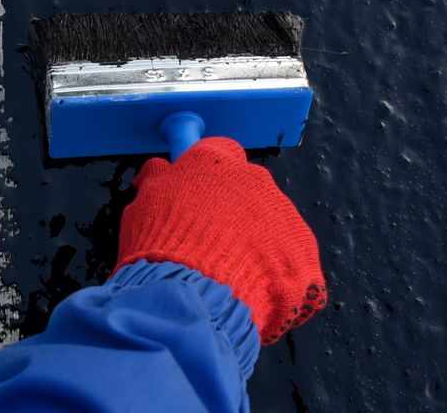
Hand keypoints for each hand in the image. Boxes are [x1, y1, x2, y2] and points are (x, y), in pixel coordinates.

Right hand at [117, 137, 327, 343]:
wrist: (193, 294)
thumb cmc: (161, 246)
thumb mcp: (143, 205)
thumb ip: (157, 182)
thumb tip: (158, 170)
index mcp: (215, 161)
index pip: (220, 153)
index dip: (209, 177)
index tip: (199, 193)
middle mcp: (255, 179)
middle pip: (248, 190)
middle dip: (233, 212)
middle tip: (209, 243)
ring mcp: (283, 214)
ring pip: (270, 224)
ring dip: (255, 243)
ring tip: (229, 274)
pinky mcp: (303, 251)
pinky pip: (289, 259)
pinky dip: (274, 274)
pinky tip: (251, 292)